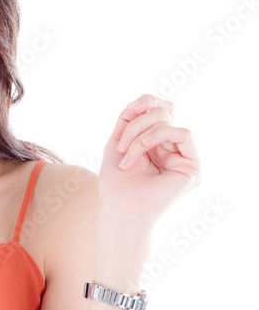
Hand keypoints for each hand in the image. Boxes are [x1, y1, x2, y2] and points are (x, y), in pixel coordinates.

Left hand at [99, 93, 200, 228]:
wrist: (119, 208)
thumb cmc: (116, 182)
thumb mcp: (118, 142)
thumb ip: (130, 119)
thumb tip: (144, 101)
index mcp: (158, 143)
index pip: (161, 109)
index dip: (147, 101)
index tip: (129, 108)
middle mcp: (174, 148)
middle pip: (163, 112)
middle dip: (137, 124)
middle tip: (121, 146)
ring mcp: (184, 157)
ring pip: (168, 122)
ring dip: (141, 134)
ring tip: (127, 155)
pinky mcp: (193, 167)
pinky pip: (183, 133)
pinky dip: (158, 136)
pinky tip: (143, 150)